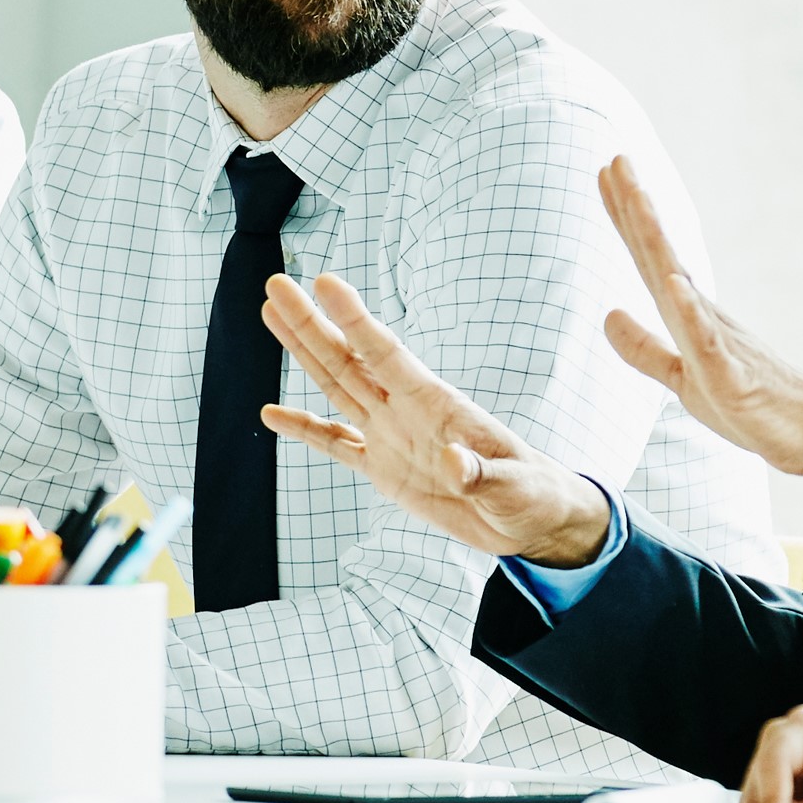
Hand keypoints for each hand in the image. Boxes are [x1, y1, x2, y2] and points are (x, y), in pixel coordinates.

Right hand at [259, 270, 610, 563]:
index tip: (324, 282)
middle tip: (276, 283)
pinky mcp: (384, 469)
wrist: (529, 520)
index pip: (386, 354)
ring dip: (304, 351)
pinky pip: (336, 444)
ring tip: (271, 314)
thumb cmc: (531, 493)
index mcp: (436, 404)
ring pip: (337, 386)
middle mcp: (405, 411)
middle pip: (348, 359)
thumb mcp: (512, 487)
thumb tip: (454, 463)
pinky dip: (305, 430)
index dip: (354, 318)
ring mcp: (391, 437)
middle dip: (310, 323)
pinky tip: (272, 414)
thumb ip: (480, 474)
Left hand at [599, 158, 802, 495]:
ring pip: (683, 286)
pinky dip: (690, 312)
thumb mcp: (683, 378)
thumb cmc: (755, 407)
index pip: (651, 259)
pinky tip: (673, 283)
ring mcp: (722, 344)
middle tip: (617, 157)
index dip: (627, 218)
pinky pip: (708, 343)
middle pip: (662, 257)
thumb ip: (645, 348)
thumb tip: (608, 314)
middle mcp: (706, 318)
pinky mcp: (735, 379)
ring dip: (659, 242)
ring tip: (640, 198)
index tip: (607, 174)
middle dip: (637, 208)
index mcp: (692, 317)